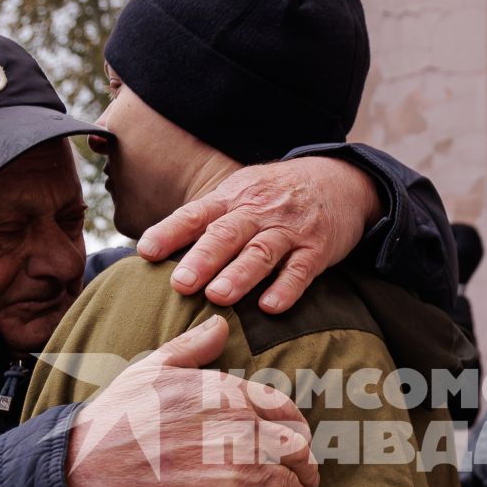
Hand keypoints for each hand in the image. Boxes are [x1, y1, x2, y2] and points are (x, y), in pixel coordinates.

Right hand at [66, 316, 319, 486]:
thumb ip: (192, 347)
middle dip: (306, 465)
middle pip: (296, 446)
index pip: (282, 408)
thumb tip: (220, 325)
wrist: (91, 470)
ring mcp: (240, 461)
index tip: (298, 440)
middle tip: (308, 478)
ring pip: (289, 481)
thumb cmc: (117, 419)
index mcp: (226, 391)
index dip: (295, 427)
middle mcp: (240, 422)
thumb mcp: (152, 369)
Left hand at [135, 156, 380, 312]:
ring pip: (262, 252)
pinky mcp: (317, 249)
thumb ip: (205, 220)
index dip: (170, 232)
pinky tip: (271, 306)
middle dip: (204, 258)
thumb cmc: (276, 195)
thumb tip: (153, 249)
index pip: (196, 214)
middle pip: (227, 234)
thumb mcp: (241, 194)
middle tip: (182, 283)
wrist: (340, 180)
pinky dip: (287, 288)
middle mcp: (259, 211)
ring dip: (240, 275)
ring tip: (219, 296)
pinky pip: (301, 270)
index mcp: (233, 198)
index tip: (146, 251)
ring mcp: (289, 230)